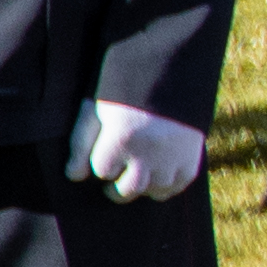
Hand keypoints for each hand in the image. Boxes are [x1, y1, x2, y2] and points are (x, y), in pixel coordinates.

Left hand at [70, 101, 206, 203]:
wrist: (173, 74)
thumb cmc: (127, 92)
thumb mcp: (97, 110)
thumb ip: (81, 143)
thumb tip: (74, 176)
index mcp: (122, 138)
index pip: (102, 171)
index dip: (101, 161)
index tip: (107, 150)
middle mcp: (149, 152)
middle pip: (127, 190)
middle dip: (116, 186)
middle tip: (117, 175)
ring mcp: (173, 157)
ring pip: (154, 191)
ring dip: (143, 186)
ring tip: (139, 172)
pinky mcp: (192, 158)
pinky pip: (178, 186)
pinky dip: (167, 186)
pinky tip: (158, 176)